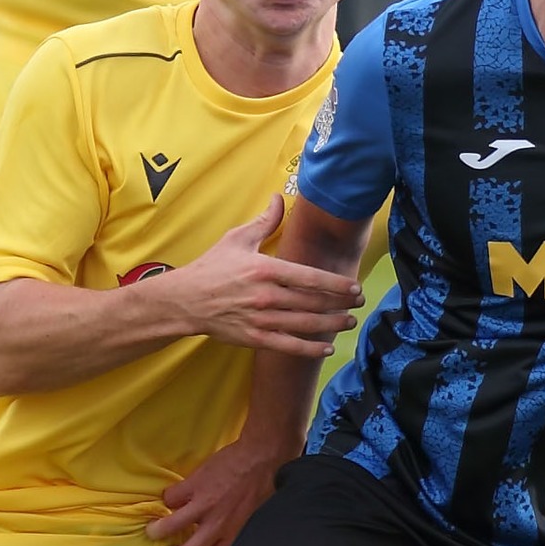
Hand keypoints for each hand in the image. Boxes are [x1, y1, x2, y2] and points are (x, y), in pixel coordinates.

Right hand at [147, 437, 288, 545]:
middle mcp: (218, 525)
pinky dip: (169, 498)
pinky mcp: (194, 484)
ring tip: (154, 530)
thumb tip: (226, 540)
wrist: (263, 455)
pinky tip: (174, 497)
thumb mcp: (256, 518)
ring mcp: (203, 504)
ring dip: (158, 531)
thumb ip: (238, 532)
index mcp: (235, 535)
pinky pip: (170, 497)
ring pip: (169, 527)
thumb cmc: (265, 485)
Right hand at [167, 194, 362, 354]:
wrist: (185, 300)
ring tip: (349, 322)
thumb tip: (279, 197)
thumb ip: (265, 221)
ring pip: (305, 324)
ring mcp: (261, 319)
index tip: (355, 286)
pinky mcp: (255, 338)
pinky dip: (310, 348)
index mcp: (266, 269)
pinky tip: (327, 347)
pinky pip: (288, 346)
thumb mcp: (237, 238)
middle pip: (313, 302)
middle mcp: (266, 295)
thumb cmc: (212, 267)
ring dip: (331, 324)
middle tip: (359, 303)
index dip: (336, 284)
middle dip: (340, 304)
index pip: (310, 278)